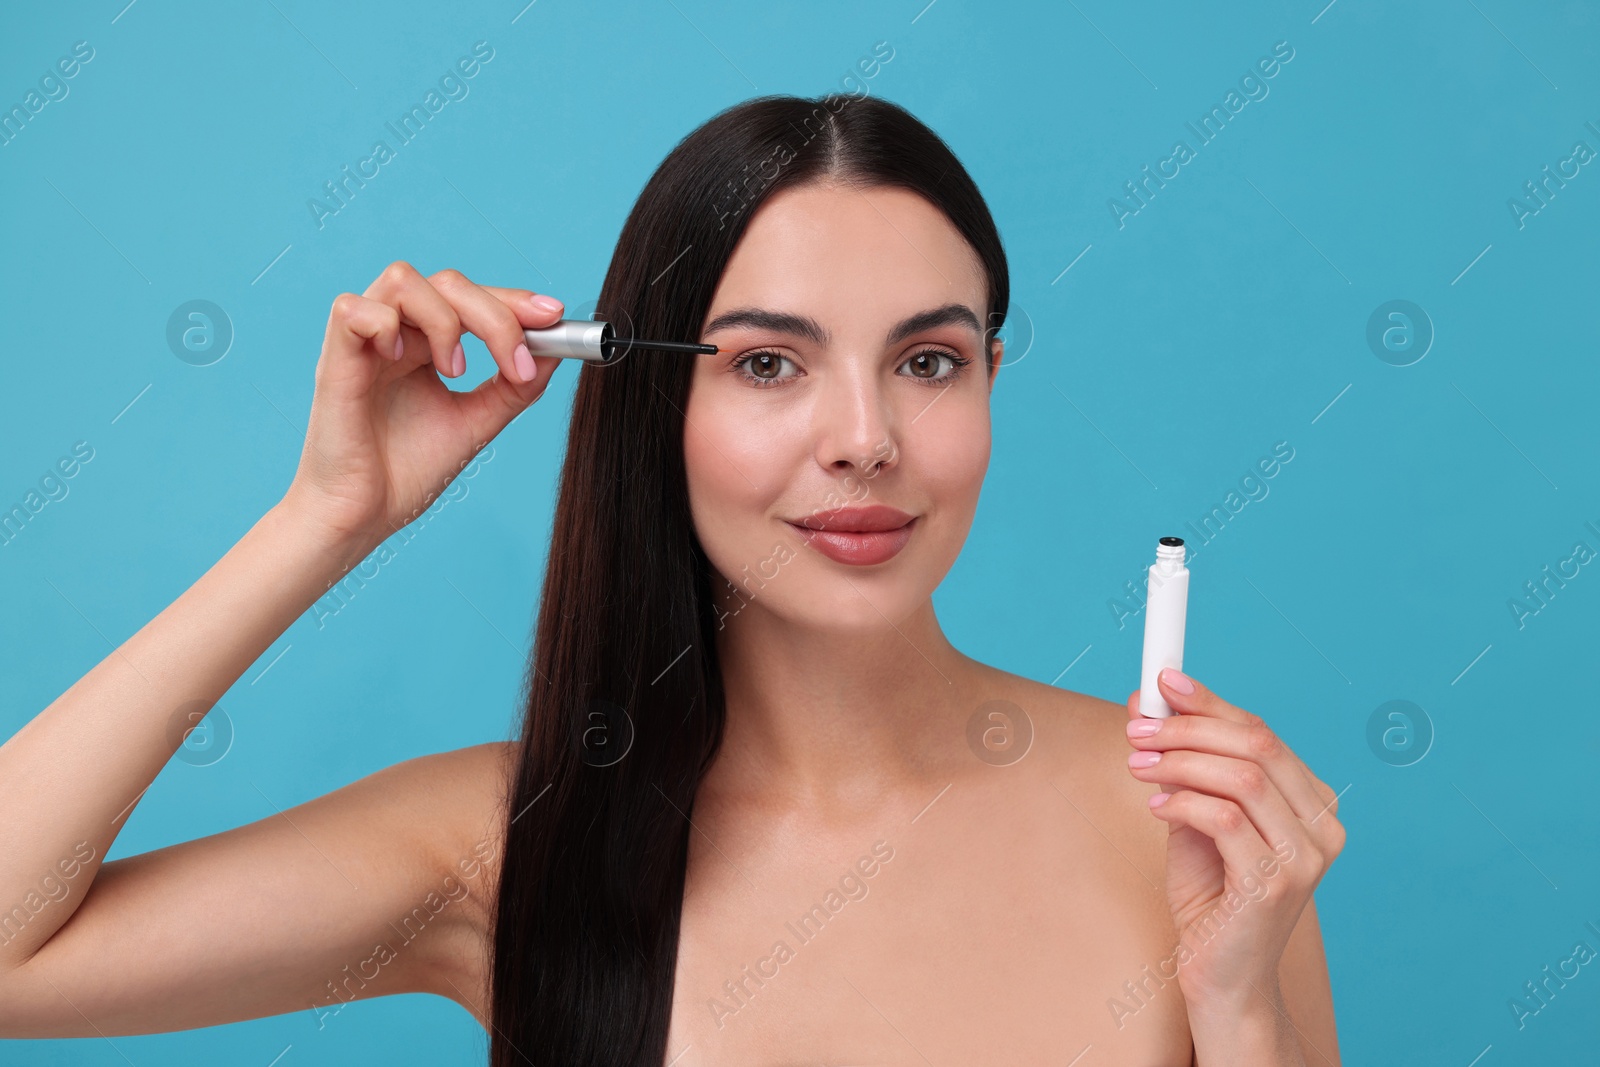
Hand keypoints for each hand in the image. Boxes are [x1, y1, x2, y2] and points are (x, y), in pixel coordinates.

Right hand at [281, 261, 565, 549]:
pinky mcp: (334, 360)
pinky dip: (386, 324)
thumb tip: (554, 351)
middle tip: (516, 363)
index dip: (513, 299)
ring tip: (453, 371)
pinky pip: (352, 308)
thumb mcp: (477, 423)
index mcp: (424, 344)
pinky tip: (400, 359)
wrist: (364, 517)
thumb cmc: (406, 473)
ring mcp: (364, 344)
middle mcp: (395, 335)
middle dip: (495, 314)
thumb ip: (514, 388)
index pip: (471, 298)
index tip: (554, 316)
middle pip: (447, 282)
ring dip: (444, 319)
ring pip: (403, 279)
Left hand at [1125, 669, 1344, 1013]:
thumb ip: (1183, 766)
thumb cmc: (1211, 899)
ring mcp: (1305, 858)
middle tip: (1138, 727)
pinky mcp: (1274, 885)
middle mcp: (1322, 827)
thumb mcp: (1196, 818)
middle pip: (1256, 745)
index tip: (1163, 682)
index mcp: (1312, 805)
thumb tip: (1148, 704)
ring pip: (1241, 777)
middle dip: (1189, 727)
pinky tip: (1155, 807)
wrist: (1222, 978)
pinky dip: (1182, 802)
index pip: (1263, 733)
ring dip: (1179, 761)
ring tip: (1138, 764)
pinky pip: (1224, 819)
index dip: (1211, 702)